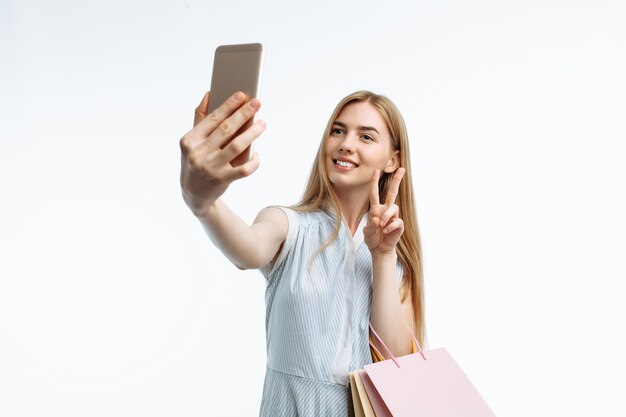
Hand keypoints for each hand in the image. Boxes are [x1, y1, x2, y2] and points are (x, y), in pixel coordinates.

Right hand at [179, 91, 265, 216]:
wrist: (193, 194)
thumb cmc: (196, 160)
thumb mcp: (192, 142)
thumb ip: (200, 118)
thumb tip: (210, 94)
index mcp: (189, 140)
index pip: (212, 119)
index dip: (228, 106)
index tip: (242, 94)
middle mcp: (198, 153)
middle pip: (226, 130)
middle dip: (243, 114)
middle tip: (257, 103)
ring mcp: (210, 168)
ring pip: (237, 147)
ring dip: (252, 133)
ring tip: (262, 123)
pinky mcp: (222, 180)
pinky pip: (244, 169)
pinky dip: (253, 161)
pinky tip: (257, 154)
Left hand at [363, 168, 405, 256]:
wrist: (380, 250)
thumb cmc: (372, 239)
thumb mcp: (367, 233)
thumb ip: (370, 226)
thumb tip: (377, 220)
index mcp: (376, 209)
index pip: (375, 193)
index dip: (375, 182)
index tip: (376, 170)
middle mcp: (386, 210)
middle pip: (392, 192)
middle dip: (397, 180)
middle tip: (402, 169)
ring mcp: (393, 217)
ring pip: (394, 207)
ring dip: (386, 216)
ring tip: (381, 226)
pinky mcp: (399, 225)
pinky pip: (397, 221)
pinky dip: (390, 227)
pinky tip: (386, 232)